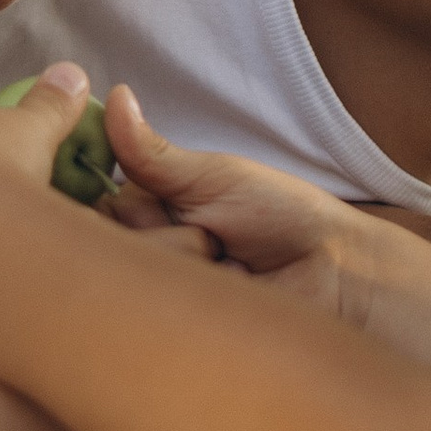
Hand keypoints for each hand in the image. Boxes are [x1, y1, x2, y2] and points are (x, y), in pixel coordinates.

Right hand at [98, 90, 376, 317]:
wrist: (334, 273)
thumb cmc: (281, 214)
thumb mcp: (214, 177)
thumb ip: (154, 155)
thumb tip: (114, 97)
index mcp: (151, 207)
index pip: (96, 203)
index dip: (124, 203)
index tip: (160, 202)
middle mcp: (145, 252)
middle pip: (110, 243)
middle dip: (165, 232)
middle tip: (214, 233)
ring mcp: (160, 295)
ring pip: (135, 276)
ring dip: (189, 262)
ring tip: (228, 261)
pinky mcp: (175, 333)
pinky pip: (158, 312)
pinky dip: (200, 293)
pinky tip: (231, 290)